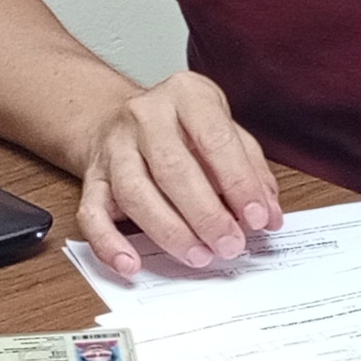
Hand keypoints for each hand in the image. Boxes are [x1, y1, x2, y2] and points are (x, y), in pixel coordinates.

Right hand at [74, 73, 278, 276]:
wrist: (119, 117)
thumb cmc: (181, 128)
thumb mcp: (222, 129)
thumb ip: (250, 168)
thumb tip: (268, 214)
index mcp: (186, 96)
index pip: (214, 139)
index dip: (238, 182)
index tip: (256, 217)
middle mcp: (145, 116)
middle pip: (172, 168)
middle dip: (205, 214)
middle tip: (229, 245)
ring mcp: (113, 147)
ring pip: (134, 192)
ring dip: (169, 231)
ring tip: (198, 256)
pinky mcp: (92, 178)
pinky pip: (92, 214)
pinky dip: (109, 244)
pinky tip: (132, 264)